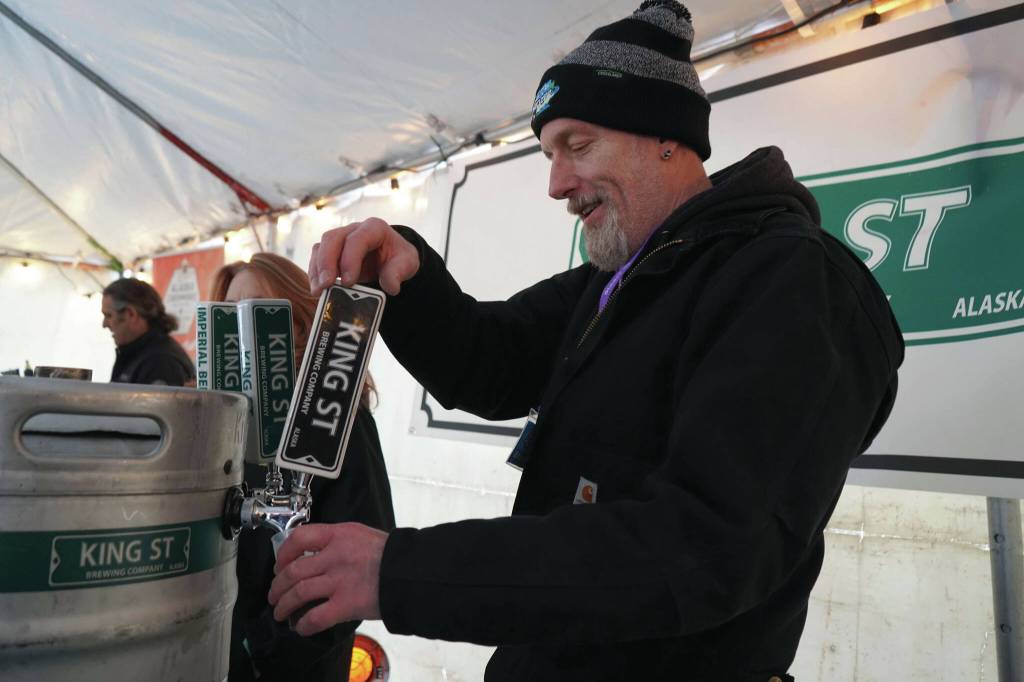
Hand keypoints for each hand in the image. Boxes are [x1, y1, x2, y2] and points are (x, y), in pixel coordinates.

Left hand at [268, 523, 387, 635]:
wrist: (412, 571)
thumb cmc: (391, 555)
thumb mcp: (362, 535)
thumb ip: (338, 542)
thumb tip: (318, 556)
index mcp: (339, 535)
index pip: (299, 538)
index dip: (283, 553)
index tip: (279, 564)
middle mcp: (335, 556)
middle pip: (293, 570)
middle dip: (278, 586)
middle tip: (275, 594)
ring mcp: (340, 580)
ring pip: (298, 593)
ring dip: (284, 606)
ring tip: (281, 613)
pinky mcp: (346, 603)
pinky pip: (316, 617)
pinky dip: (304, 625)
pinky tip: (301, 628)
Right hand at [308, 218, 419, 294]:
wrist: (392, 257)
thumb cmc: (399, 258)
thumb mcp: (407, 263)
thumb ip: (398, 273)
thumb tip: (390, 286)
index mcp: (374, 228)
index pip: (357, 239)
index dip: (349, 259)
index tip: (348, 282)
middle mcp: (353, 230)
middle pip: (332, 239)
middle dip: (326, 263)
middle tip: (327, 285)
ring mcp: (340, 239)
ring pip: (320, 247)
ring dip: (317, 270)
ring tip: (319, 291)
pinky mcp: (331, 251)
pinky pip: (317, 258)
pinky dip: (315, 274)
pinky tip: (318, 289)